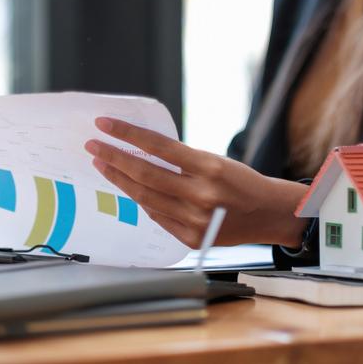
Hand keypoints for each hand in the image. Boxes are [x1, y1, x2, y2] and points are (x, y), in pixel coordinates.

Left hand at [84, 117, 308, 248]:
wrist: (268, 215)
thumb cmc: (242, 182)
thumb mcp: (215, 160)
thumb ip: (180, 160)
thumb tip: (141, 152)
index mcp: (209, 167)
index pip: (158, 146)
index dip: (127, 134)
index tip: (105, 125)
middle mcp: (200, 195)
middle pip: (144, 173)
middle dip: (113, 157)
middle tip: (93, 145)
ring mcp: (194, 220)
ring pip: (145, 196)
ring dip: (119, 179)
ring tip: (102, 165)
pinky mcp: (190, 238)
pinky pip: (156, 216)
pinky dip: (141, 200)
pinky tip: (128, 188)